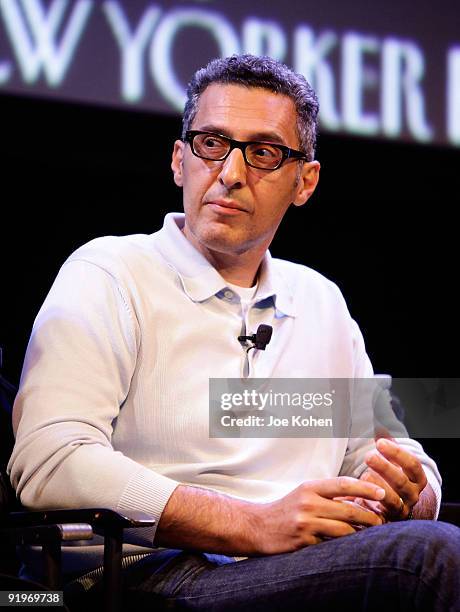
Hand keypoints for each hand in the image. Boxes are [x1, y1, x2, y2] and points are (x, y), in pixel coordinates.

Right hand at [257, 477, 385, 553]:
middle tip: (382, 521)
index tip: (382, 492)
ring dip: (360, 534)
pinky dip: (344, 546)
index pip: (343, 484)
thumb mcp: (304, 495)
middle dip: (369, 517)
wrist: (257, 526)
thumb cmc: (286, 509)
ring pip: (344, 530)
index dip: (365, 487)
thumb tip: (360, 496)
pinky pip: (331, 545)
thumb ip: (328, 495)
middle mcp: (308, 503)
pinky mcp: (303, 542)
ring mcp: (305, 523)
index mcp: (310, 488)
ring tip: (372, 536)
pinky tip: (352, 548)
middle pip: (348, 509)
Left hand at [358, 438, 427, 521]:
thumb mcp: (391, 462)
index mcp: (417, 479)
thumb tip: (379, 427)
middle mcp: (412, 496)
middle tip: (368, 456)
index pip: (413, 465)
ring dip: (377, 487)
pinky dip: (369, 505)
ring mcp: (401, 510)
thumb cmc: (390, 478)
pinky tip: (357, 494)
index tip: (380, 443)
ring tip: (363, 475)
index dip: (397, 453)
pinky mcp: (387, 522)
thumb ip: (387, 446)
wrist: (391, 509)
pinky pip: (380, 516)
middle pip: (402, 482)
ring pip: (392, 501)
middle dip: (385, 468)